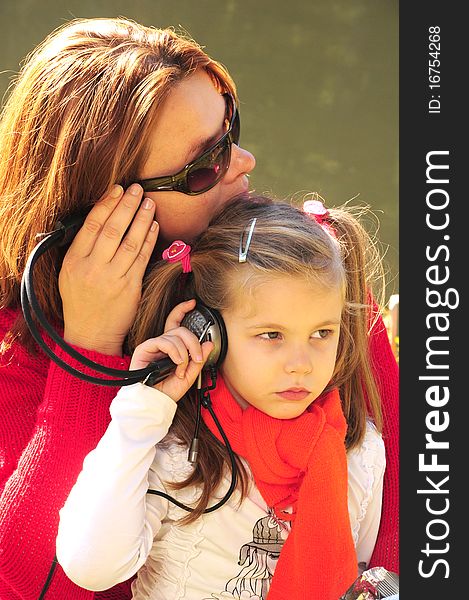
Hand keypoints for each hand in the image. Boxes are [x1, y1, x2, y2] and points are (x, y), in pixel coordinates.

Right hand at [59, 184, 157, 354]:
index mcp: (74, 261)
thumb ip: (82, 249)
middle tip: (137, 189)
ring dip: (142, 220)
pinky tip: (154, 227)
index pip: (92, 225)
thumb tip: (100, 217)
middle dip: (127, 206)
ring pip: (130, 242)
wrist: (91, 334)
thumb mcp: (69, 273)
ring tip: (149, 204)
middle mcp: (92, 268)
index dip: (107, 204)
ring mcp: (112, 279)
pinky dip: (149, 240)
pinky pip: (142, 259)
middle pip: (112, 230)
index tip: (117, 190)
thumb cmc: (81, 301)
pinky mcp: (130, 288)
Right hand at [130, 300, 213, 401]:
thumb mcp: (190, 375)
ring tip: (182, 368)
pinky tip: (176, 362)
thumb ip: (199, 360)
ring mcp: (153, 346)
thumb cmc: (167, 391)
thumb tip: (208, 343)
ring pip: (174, 336)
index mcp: (172, 349)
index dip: (182, 310)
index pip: (176, 324)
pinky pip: (164, 341)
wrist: (155, 402)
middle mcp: (162, 345)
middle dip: (193, 341)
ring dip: (184, 353)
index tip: (192, 303)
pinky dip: (175, 352)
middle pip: (180, 329)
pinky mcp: (144, 349)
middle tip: (197, 356)